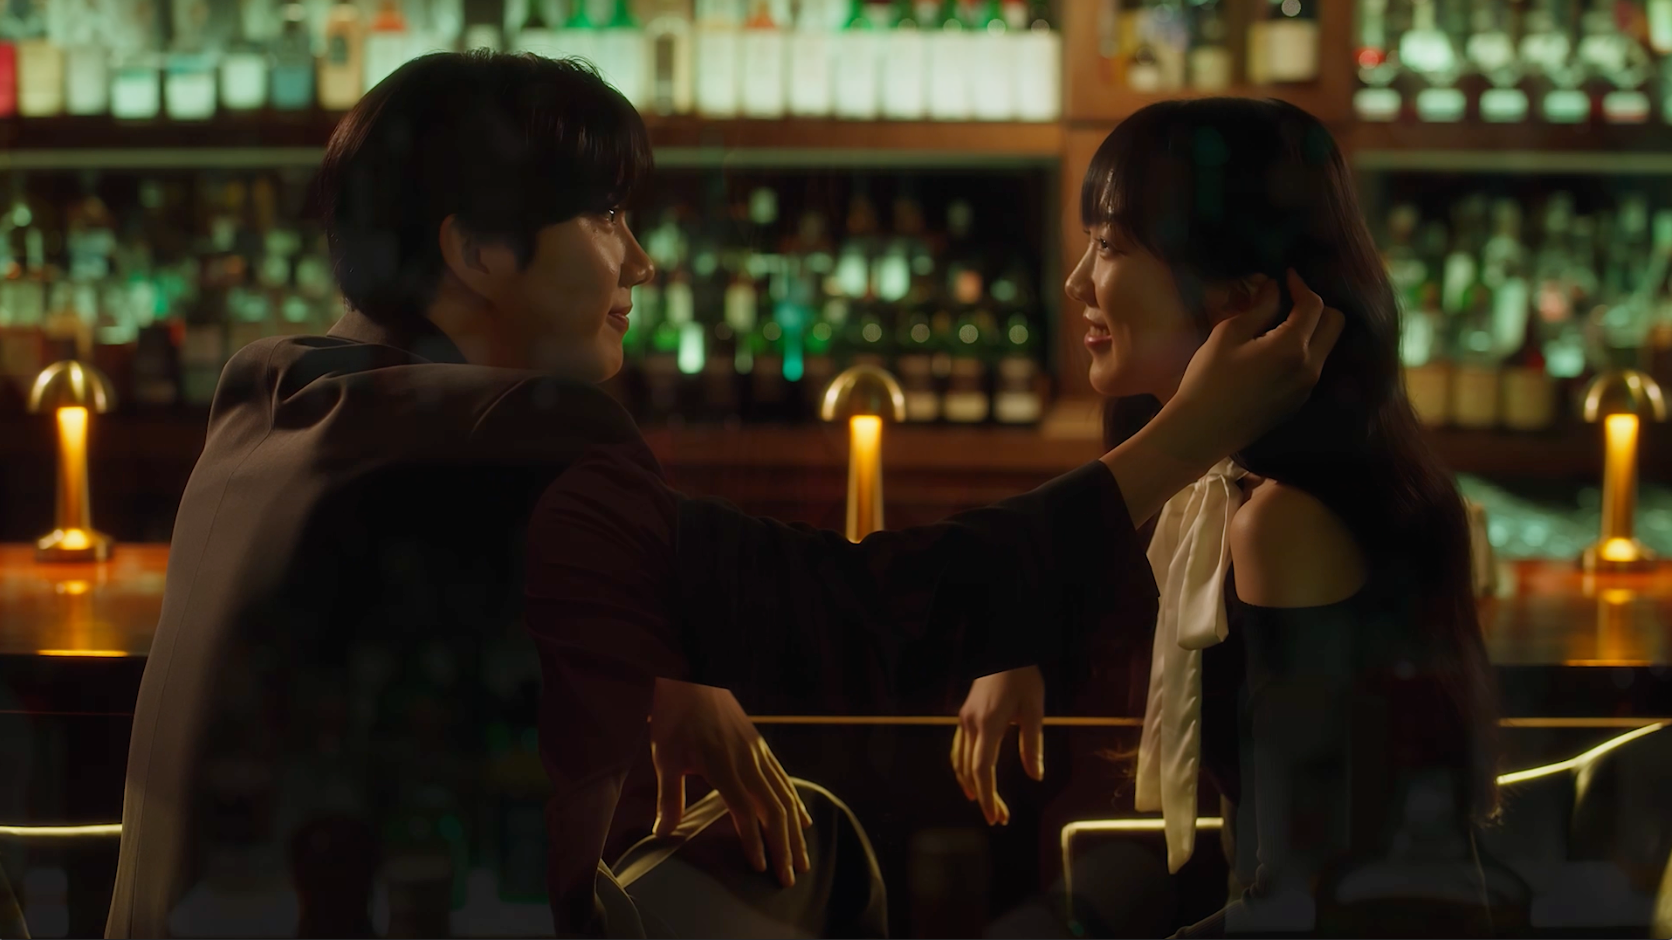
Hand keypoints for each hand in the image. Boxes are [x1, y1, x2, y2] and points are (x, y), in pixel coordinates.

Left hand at [649, 678, 811, 885]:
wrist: (692, 682)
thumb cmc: (675, 720)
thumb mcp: (666, 757)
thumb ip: (669, 797)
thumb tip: (663, 834)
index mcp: (722, 764)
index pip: (744, 810)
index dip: (754, 840)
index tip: (760, 867)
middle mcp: (747, 760)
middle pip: (773, 808)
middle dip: (784, 845)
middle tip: (790, 877)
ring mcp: (758, 752)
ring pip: (785, 796)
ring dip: (795, 831)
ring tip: (802, 860)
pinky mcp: (761, 747)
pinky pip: (785, 780)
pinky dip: (796, 804)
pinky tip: (802, 822)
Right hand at [951, 665, 1044, 826]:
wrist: (1005, 648)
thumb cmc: (1022, 676)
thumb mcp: (1035, 709)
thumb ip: (1033, 744)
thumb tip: (1036, 776)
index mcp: (988, 724)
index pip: (981, 769)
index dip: (987, 796)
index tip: (994, 816)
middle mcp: (970, 724)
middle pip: (969, 771)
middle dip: (983, 797)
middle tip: (998, 818)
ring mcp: (964, 720)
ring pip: (959, 762)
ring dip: (972, 786)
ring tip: (989, 804)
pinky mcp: (966, 716)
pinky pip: (959, 750)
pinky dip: (965, 770)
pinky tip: (975, 779)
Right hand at [1159, 269, 1345, 464]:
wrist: (1202, 430)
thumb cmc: (1208, 379)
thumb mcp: (1228, 335)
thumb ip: (1258, 308)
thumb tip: (1274, 288)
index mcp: (1292, 347)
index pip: (1314, 305)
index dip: (1301, 285)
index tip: (1286, 276)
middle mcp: (1310, 367)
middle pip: (1335, 323)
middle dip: (1317, 305)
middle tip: (1290, 299)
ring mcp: (1307, 387)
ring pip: (1327, 345)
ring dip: (1312, 329)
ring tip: (1282, 323)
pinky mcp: (1299, 401)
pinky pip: (1314, 366)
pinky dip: (1304, 349)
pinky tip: (1276, 350)